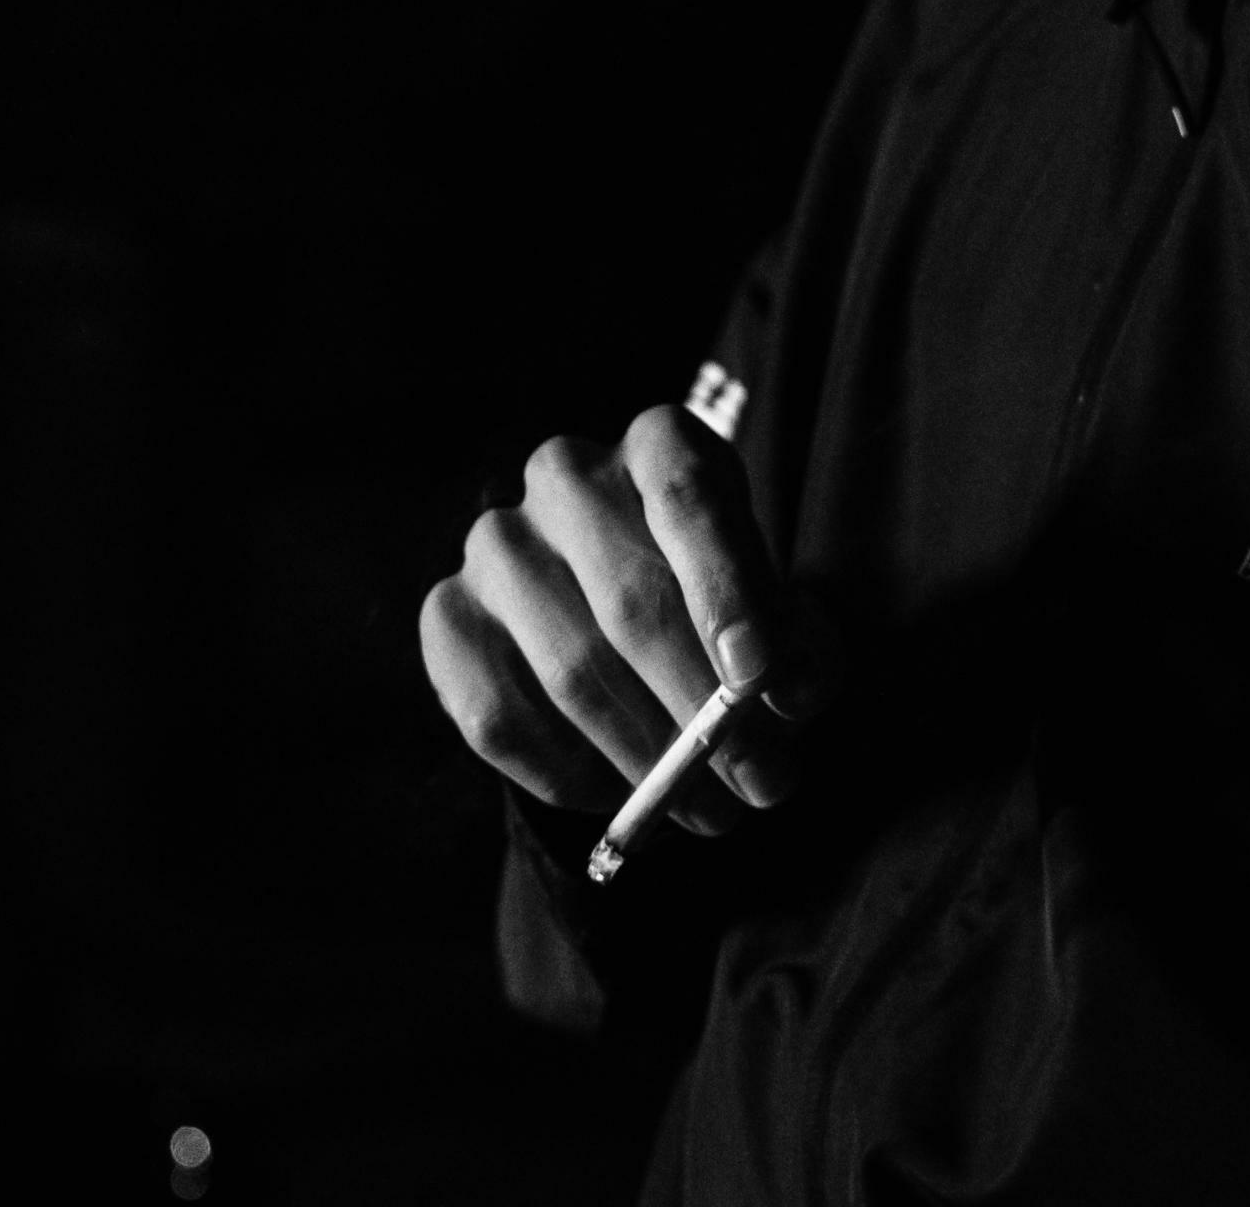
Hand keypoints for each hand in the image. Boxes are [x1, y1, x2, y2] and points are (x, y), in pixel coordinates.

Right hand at [419, 405, 832, 829]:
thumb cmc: (718, 608)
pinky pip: (499, 716)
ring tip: (710, 808)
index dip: (726, 587)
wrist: (623, 618)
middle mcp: (566, 474)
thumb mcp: (781, 613)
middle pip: (630, 597)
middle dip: (702, 709)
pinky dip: (569, 774)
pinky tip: (620, 792)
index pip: (687, 494)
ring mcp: (496, 542)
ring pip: (571, 669)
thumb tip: (787, 696)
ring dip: (648, 759)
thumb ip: (802, 651)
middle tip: (760, 783)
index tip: (757, 677)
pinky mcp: (448, 615)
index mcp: (658, 442)